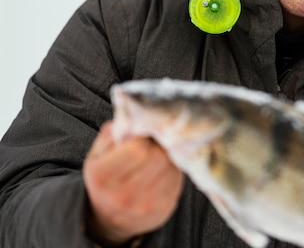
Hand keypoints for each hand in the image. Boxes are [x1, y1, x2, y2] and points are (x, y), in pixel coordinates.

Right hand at [83, 121, 183, 244]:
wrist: (109, 218)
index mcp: (102, 176)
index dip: (143, 136)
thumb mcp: (99, 153)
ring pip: (172, 167)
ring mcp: (145, 206)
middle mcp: (122, 195)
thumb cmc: (106, 176)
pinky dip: (174, 170)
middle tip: (154, 143)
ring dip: (169, 156)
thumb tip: (138, 111)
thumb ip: (116, 130)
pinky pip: (179, 180)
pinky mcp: (164, 211)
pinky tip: (164, 170)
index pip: (137, 148)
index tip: (142, 135)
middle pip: (158, 157)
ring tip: (159, 155)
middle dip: (159, 145)